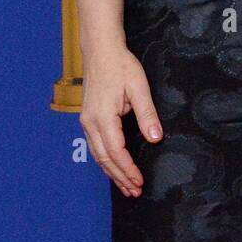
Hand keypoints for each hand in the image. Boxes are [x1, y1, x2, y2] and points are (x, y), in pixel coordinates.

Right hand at [78, 45, 162, 198]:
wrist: (100, 50)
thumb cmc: (120, 65)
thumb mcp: (138, 87)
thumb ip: (147, 114)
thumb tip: (155, 138)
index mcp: (102, 117)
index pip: (116, 152)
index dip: (128, 170)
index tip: (140, 182)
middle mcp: (90, 123)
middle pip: (105, 159)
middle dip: (120, 177)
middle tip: (134, 191)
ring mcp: (86, 121)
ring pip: (98, 155)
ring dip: (112, 172)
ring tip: (126, 186)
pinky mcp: (87, 118)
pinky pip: (96, 146)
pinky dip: (106, 160)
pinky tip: (114, 166)